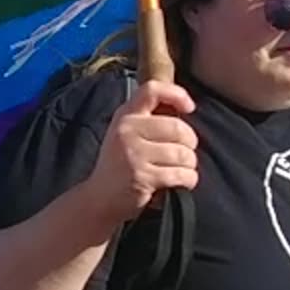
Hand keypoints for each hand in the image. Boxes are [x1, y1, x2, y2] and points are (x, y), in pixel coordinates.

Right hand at [85, 79, 198, 224]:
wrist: (99, 199)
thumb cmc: (120, 165)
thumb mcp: (126, 135)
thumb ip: (149, 120)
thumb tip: (184, 108)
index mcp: (125, 116)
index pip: (153, 90)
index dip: (177, 95)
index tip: (189, 108)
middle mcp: (127, 131)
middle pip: (179, 128)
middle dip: (190, 144)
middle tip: (183, 155)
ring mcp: (133, 154)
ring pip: (184, 154)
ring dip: (189, 166)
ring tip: (178, 171)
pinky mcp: (142, 177)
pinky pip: (182, 174)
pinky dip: (188, 180)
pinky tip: (180, 183)